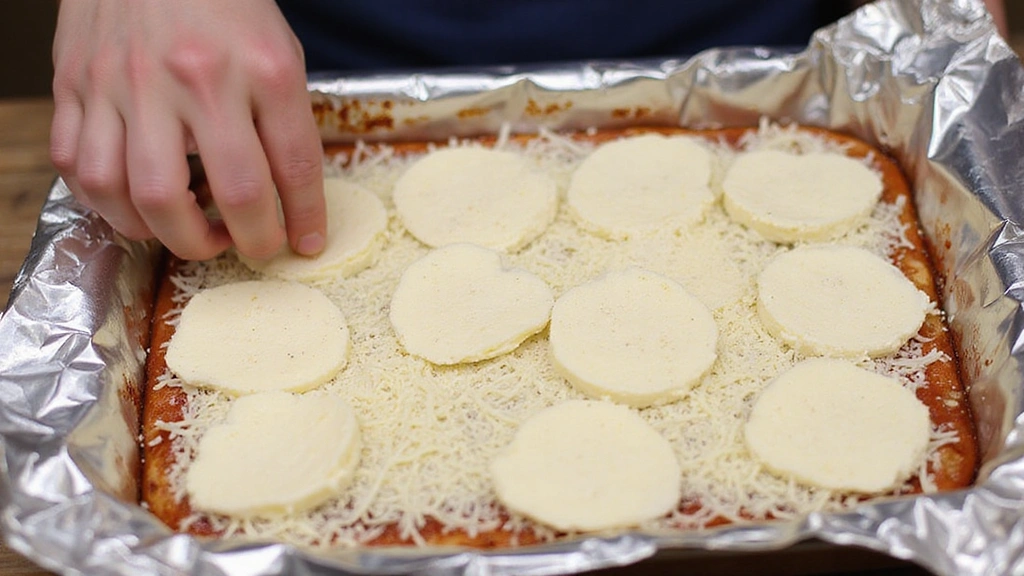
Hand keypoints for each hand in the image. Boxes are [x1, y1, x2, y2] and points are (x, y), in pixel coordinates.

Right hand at [50, 0, 326, 260]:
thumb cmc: (222, 5)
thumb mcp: (278, 53)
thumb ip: (284, 123)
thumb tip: (290, 201)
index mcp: (261, 68)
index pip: (294, 166)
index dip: (304, 219)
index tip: (305, 244)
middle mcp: (194, 77)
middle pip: (226, 193)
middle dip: (248, 240)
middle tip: (251, 245)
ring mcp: (126, 82)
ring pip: (139, 195)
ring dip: (170, 235)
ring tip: (190, 232)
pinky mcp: (74, 84)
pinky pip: (77, 168)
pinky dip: (105, 204)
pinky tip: (133, 204)